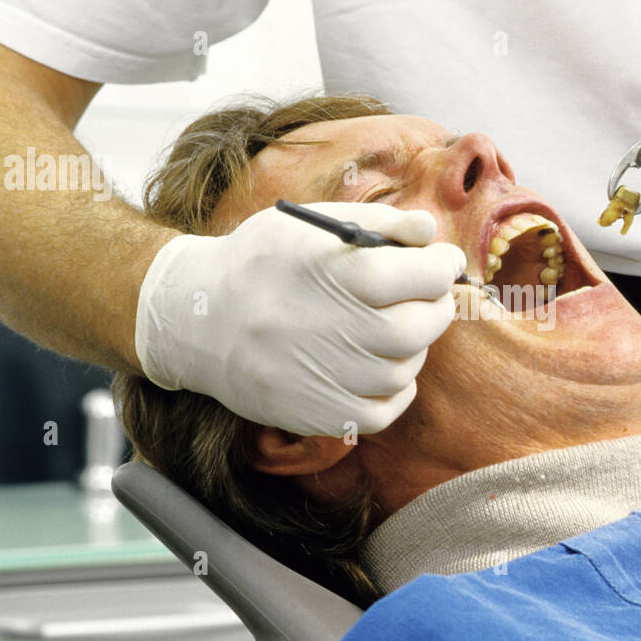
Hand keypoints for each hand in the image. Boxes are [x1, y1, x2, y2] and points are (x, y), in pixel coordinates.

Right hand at [135, 202, 465, 435]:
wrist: (198, 318)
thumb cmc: (262, 263)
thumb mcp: (312, 225)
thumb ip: (380, 225)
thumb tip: (430, 231)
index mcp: (340, 276)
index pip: (424, 275)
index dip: (442, 267)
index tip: (443, 261)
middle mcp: (338, 330)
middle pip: (421, 327)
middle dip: (436, 307)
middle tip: (428, 294)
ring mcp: (329, 379)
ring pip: (406, 369)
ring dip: (412, 346)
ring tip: (387, 325)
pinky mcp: (321, 414)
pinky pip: (386, 409)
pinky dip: (395, 388)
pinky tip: (379, 364)